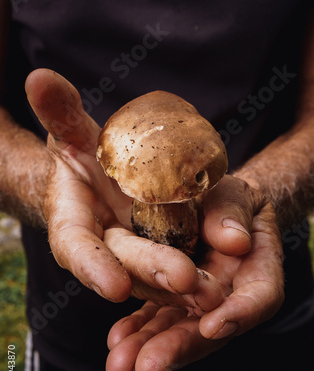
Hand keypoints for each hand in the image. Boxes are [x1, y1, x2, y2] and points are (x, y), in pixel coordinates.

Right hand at [25, 69, 222, 307]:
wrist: (105, 176)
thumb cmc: (84, 155)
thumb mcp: (75, 133)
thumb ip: (61, 113)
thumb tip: (39, 79)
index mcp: (73, 222)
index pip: (76, 247)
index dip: (92, 267)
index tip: (114, 287)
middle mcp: (102, 247)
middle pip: (124, 264)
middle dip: (152, 272)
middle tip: (186, 279)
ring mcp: (132, 256)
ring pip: (153, 278)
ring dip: (181, 289)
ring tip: (211, 291)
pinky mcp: (158, 258)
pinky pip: (175, 274)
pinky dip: (194, 285)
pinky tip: (217, 290)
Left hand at [106, 176, 284, 370]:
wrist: (212, 204)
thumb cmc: (230, 198)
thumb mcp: (237, 194)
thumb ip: (234, 213)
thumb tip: (234, 241)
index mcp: (258, 268)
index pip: (259, 297)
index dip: (240, 314)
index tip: (213, 325)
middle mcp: (229, 294)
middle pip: (211, 327)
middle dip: (179, 347)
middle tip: (148, 367)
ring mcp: (198, 302)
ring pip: (177, 327)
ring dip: (149, 346)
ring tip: (120, 365)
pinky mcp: (170, 299)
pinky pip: (155, 315)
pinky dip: (136, 327)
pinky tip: (115, 339)